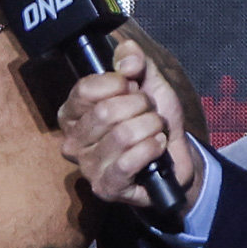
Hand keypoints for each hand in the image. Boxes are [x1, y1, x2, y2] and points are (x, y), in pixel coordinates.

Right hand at [59, 41, 199, 213]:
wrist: (174, 155)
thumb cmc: (152, 118)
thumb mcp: (148, 81)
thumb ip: (135, 60)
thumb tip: (127, 61)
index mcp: (72, 113)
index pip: (85, 90)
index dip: (119, 84)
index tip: (133, 88)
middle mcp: (72, 141)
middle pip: (105, 112)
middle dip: (140, 107)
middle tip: (148, 113)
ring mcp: (87, 167)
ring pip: (122, 136)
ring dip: (150, 128)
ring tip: (154, 131)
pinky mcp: (105, 187)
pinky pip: (128, 162)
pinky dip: (151, 149)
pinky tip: (156, 148)